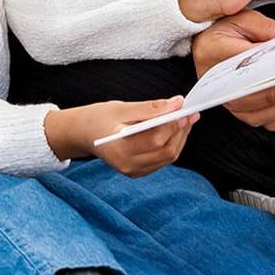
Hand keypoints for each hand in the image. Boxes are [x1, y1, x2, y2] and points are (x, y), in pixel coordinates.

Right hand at [46, 99, 194, 176]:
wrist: (84, 133)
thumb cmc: (100, 118)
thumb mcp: (122, 108)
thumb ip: (150, 108)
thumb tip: (176, 104)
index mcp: (120, 150)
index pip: (155, 139)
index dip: (172, 123)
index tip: (183, 108)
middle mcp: (128, 166)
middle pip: (166, 151)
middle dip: (181, 130)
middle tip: (190, 112)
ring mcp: (134, 171)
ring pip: (168, 156)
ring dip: (180, 137)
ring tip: (186, 118)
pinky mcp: (139, 171)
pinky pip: (162, 159)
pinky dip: (172, 144)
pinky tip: (175, 129)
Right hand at [194, 10, 274, 129]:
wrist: (207, 44)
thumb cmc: (222, 33)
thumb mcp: (243, 20)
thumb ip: (267, 28)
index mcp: (214, 51)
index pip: (245, 63)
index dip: (269, 69)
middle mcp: (216, 81)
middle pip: (249, 95)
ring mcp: (226, 98)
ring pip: (255, 113)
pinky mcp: (236, 108)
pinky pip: (259, 120)